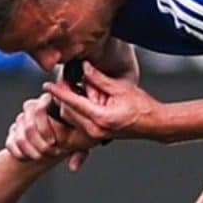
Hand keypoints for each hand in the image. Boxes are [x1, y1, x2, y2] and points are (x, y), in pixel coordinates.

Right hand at [5, 94, 99, 170]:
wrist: (58, 140)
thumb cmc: (73, 135)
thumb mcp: (81, 142)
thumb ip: (79, 153)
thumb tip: (73, 167)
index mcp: (49, 102)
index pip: (39, 110)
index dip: (44, 128)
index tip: (53, 143)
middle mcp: (32, 108)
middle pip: (28, 127)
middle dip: (38, 144)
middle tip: (49, 153)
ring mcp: (21, 120)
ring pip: (19, 137)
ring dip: (30, 150)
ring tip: (41, 157)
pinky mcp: (13, 132)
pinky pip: (11, 143)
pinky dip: (19, 153)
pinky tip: (29, 158)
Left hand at [43, 63, 160, 141]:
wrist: (155, 124)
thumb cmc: (142, 107)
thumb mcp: (120, 88)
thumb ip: (98, 78)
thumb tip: (84, 66)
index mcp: (100, 118)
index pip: (72, 103)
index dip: (58, 92)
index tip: (47, 85)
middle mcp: (95, 130)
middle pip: (67, 113)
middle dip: (63, 98)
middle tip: (64, 81)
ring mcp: (95, 135)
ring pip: (71, 119)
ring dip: (70, 104)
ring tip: (79, 89)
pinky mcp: (97, 136)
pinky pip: (79, 123)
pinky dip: (77, 111)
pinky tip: (84, 99)